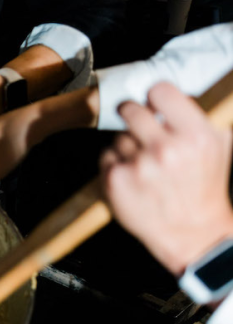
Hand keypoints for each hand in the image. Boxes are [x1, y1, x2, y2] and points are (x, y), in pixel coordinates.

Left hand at [100, 82, 232, 275]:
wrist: (192, 231)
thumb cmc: (203, 186)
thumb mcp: (216, 146)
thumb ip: (194, 117)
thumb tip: (168, 94)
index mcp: (194, 135)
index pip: (160, 92)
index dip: (155, 96)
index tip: (153, 102)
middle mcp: (165, 149)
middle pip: (131, 110)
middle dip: (132, 114)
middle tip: (136, 122)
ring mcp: (137, 165)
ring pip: (119, 136)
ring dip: (128, 145)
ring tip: (146, 164)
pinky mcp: (116, 180)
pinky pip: (107, 156)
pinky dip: (117, 163)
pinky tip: (134, 176)